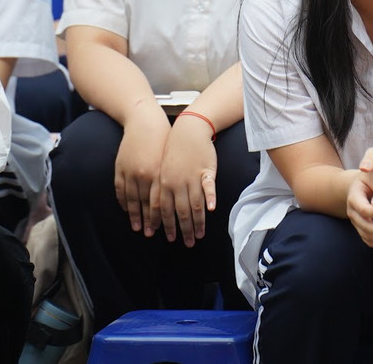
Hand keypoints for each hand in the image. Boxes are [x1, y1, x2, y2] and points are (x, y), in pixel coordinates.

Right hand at [114, 109, 168, 236]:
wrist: (145, 121)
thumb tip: (190, 197)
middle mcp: (145, 176)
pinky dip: (123, 202)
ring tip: (138, 229)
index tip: (167, 231)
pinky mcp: (120, 168)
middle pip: (148, 206)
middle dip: (150, 222)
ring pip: (133, 201)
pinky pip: (120, 190)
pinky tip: (127, 211)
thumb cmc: (165, 139)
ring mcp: (130, 173)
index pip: (163, 204)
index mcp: (161, 174)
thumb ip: (180, 179)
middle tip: (151, 236)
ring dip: (135, 217)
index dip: (165, 219)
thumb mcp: (175, 159)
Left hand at [155, 116, 217, 245]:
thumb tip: (161, 211)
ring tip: (200, 234)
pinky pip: (208, 186)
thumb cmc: (174, 151)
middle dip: (184, 229)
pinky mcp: (206, 170)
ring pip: (195, 203)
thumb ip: (163, 190)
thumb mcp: (163, 170)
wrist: (188, 130)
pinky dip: (210, 197)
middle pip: (180, 211)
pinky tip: (211, 209)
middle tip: (188, 243)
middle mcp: (177, 183)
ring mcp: (192, 177)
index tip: (171, 239)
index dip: (167, 225)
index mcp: (164, 184)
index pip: (165, 210)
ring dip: (198, 221)